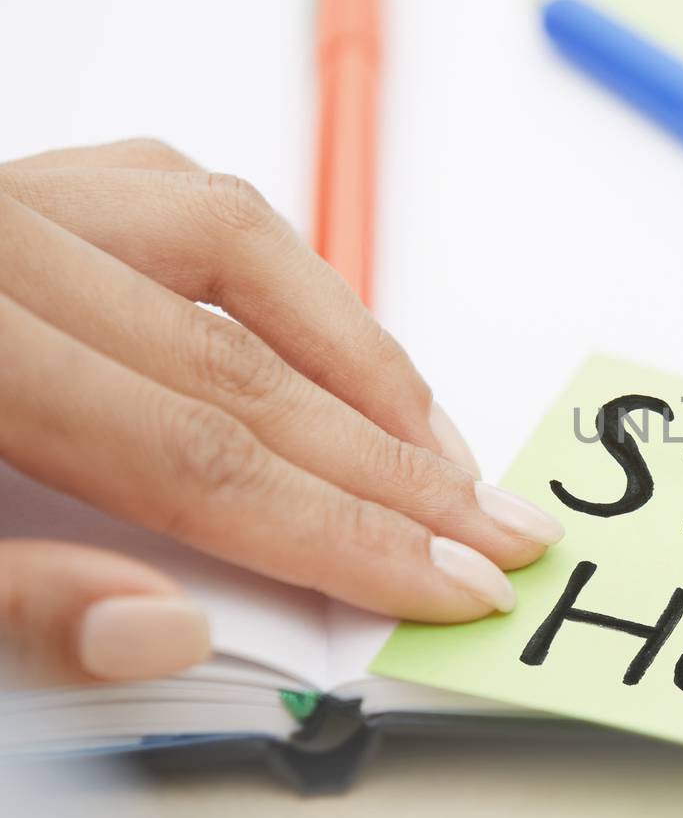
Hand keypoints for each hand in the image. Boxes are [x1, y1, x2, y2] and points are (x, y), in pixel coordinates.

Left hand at [0, 140, 562, 682]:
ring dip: (353, 353)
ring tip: (436, 447)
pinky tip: (320, 330)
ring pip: (234, 241)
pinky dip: (274, 268)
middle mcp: (1, 247)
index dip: (344, 532)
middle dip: (395, 465)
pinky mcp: (25, 183)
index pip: (199, 456)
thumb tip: (164, 634)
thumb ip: (7, 611)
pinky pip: (182, 195)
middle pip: (243, 365)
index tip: (452, 582)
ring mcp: (18, 196)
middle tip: (499, 530)